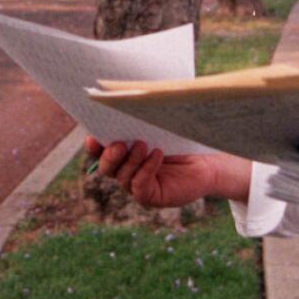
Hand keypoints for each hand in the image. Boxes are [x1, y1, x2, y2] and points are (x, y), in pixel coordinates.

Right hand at [85, 138, 249, 208]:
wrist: (206, 163)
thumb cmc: (181, 142)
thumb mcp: (158, 129)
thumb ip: (141, 122)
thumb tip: (127, 101)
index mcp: (123, 154)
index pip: (100, 152)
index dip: (93, 146)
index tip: (93, 137)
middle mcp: (126, 171)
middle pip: (106, 168)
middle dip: (109, 156)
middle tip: (120, 143)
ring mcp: (137, 186)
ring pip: (122, 177)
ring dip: (131, 160)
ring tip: (143, 144)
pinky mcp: (150, 197)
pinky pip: (139, 187)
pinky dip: (145, 170)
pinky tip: (157, 155)